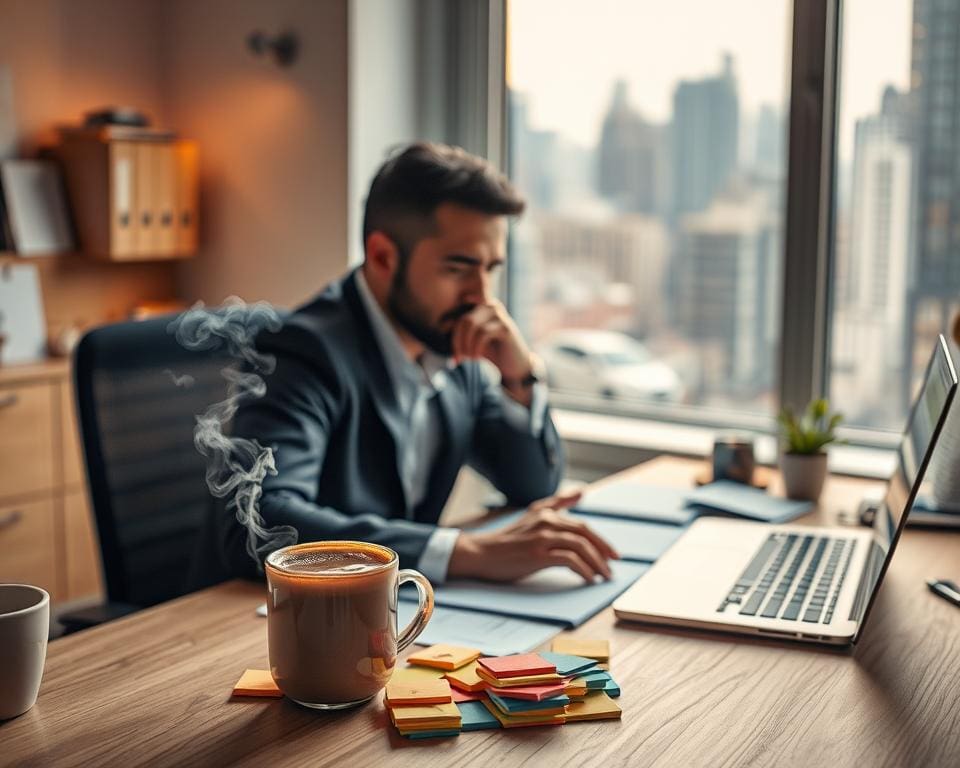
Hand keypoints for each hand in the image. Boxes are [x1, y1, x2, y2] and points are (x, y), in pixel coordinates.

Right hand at [447, 489, 620, 582]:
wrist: (481, 553)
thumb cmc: (508, 539)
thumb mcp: (533, 515)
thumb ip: (557, 503)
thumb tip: (581, 492)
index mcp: (547, 513)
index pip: (583, 526)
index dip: (600, 541)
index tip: (612, 555)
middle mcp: (547, 522)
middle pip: (585, 534)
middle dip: (604, 551)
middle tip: (613, 566)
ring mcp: (542, 538)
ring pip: (581, 546)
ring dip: (597, 563)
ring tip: (603, 576)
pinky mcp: (538, 554)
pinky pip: (570, 560)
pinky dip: (584, 570)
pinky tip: (588, 579)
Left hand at [451, 299, 532, 383]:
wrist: (514, 367)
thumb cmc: (491, 352)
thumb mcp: (471, 341)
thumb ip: (459, 332)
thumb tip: (441, 327)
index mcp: (480, 306)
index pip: (457, 314)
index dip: (450, 334)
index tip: (453, 354)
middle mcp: (489, 305)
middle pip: (463, 319)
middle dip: (457, 341)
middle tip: (458, 358)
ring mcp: (499, 314)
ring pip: (470, 324)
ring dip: (466, 345)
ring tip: (469, 359)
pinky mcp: (505, 326)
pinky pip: (482, 333)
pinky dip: (476, 348)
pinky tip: (477, 358)